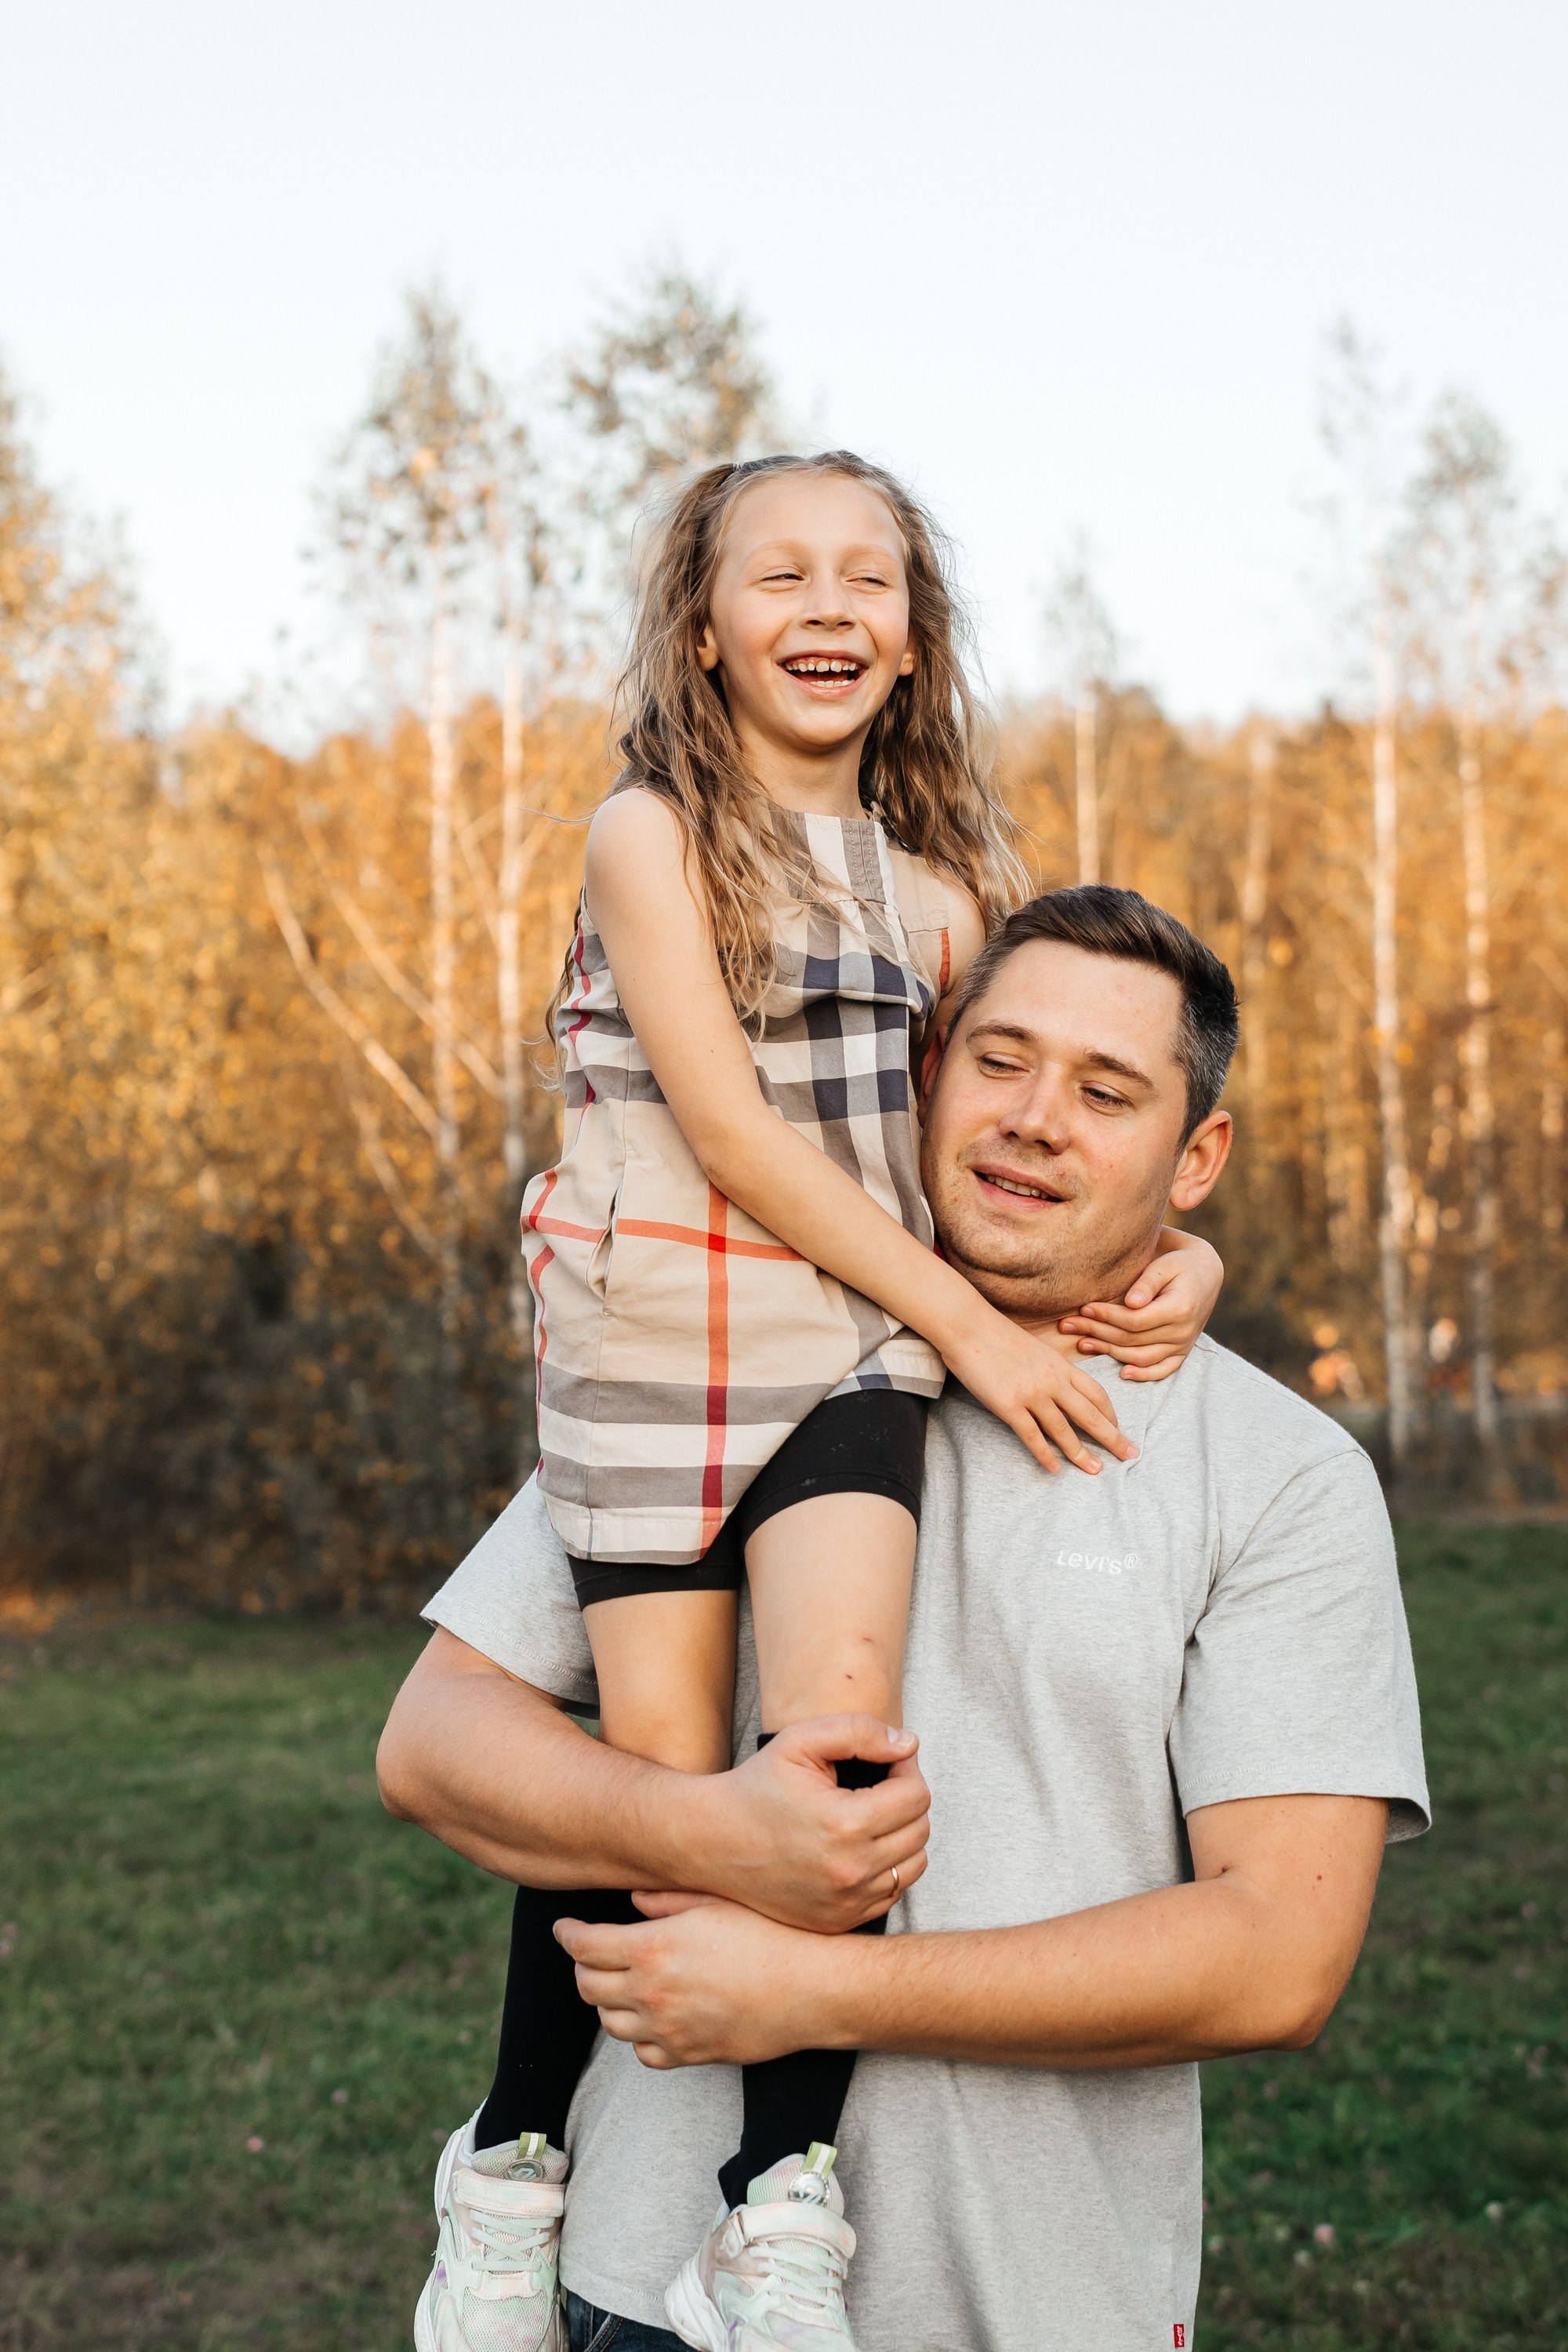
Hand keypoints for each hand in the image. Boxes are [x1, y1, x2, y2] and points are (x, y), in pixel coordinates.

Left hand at [555, 1892, 854, 2068]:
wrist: (812, 1988)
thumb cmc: (769, 1933)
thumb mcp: (714, 1900)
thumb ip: (665, 1898)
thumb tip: (632, 1900)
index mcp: (651, 1949)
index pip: (585, 1947)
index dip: (567, 1935)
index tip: (564, 1928)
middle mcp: (651, 1994)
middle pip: (589, 1986)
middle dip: (583, 1966)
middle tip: (591, 1952)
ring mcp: (669, 2030)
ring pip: (611, 2023)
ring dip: (608, 2001)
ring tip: (623, 1982)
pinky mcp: (690, 2055)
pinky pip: (644, 2054)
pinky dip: (639, 2036)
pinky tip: (653, 2016)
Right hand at [692, 1715, 928, 1930]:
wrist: (713, 1842)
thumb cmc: (756, 1786)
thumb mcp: (801, 1740)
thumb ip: (860, 1732)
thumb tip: (909, 1745)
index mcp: (845, 1824)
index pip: (917, 1795)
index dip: (905, 1770)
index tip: (884, 1764)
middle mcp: (851, 1871)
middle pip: (920, 1830)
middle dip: (905, 1801)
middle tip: (875, 1787)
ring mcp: (846, 1903)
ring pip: (913, 1865)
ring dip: (901, 1837)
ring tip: (867, 1817)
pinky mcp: (839, 1922)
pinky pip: (892, 1892)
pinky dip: (885, 1868)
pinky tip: (857, 1847)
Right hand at [942, 1309, 1136, 1473]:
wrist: (969, 1326)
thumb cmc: (998, 1335)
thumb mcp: (1035, 1349)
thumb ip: (1050, 1369)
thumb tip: (1058, 1386)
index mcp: (1061, 1366)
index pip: (1096, 1394)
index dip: (1111, 1415)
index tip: (1119, 1429)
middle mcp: (1053, 1381)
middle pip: (1091, 1415)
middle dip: (1113, 1438)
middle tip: (1129, 1456)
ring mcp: (1031, 1394)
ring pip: (1064, 1430)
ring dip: (1080, 1453)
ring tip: (1095, 1470)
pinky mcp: (1009, 1406)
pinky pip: (1031, 1436)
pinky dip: (1044, 1455)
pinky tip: (1054, 1469)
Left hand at [1060, 1230, 1223, 1382]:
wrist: (1206, 1272)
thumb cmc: (1179, 1262)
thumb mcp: (1165, 1264)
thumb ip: (1148, 1282)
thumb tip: (1131, 1302)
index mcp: (1180, 1308)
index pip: (1135, 1321)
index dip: (1106, 1316)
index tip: (1084, 1307)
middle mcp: (1183, 1332)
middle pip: (1132, 1340)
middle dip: (1096, 1332)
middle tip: (1068, 1325)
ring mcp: (1184, 1344)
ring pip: (1141, 1357)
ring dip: (1108, 1352)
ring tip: (1081, 1343)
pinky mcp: (1182, 1351)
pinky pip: (1163, 1370)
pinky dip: (1143, 1375)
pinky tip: (1121, 1373)